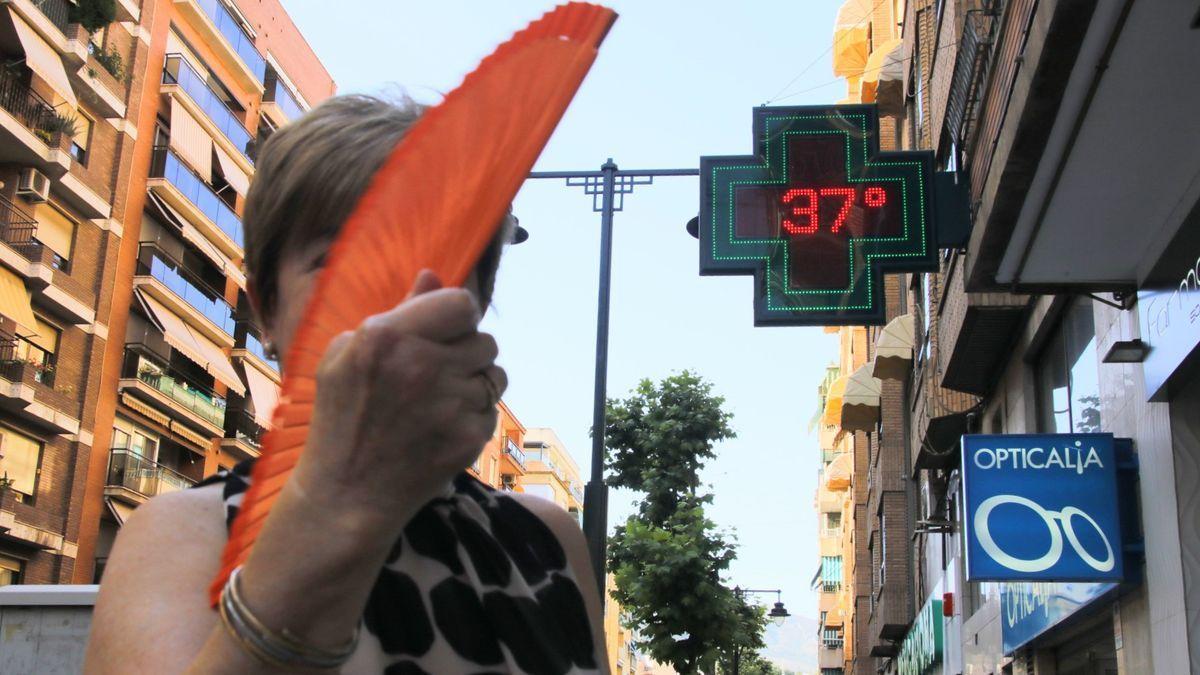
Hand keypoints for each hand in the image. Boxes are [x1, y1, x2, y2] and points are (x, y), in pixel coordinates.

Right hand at [288, 269, 506, 532]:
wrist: (348, 493)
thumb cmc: (342, 419)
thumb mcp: (345, 356)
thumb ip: (397, 312)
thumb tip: (432, 276)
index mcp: (387, 337)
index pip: (461, 304)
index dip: (457, 317)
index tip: (445, 332)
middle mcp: (423, 365)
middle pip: (484, 340)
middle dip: (465, 354)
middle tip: (434, 376)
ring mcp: (450, 403)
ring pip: (494, 376)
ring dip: (473, 385)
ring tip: (438, 404)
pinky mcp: (469, 436)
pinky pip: (491, 410)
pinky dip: (473, 417)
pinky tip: (441, 429)